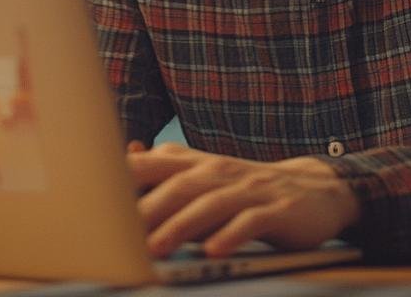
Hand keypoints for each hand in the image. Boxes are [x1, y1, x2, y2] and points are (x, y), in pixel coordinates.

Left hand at [125, 142, 360, 258]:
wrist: (317, 189)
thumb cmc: (250, 189)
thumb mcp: (209, 177)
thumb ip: (169, 172)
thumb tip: (125, 160)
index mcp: (200, 165)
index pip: (154, 166)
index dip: (124, 178)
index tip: (93, 195)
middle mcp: (221, 172)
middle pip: (179, 187)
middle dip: (147, 210)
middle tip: (118, 235)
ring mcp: (250, 189)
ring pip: (211, 204)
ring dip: (181, 226)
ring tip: (156, 248)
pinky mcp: (278, 210)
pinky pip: (252, 222)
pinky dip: (232, 235)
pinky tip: (214, 251)